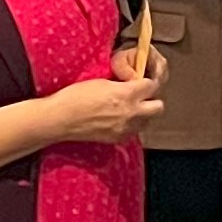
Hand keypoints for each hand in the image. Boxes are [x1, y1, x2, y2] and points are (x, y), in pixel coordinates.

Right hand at [48, 73, 163, 143]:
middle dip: (152, 100)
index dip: (147, 82)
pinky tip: (118, 120)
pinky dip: (130, 126)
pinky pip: (134, 132)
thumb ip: (122, 85)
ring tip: (130, 109)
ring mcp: (126, 128)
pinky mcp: (119, 139)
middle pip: (159, 107)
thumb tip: (132, 85)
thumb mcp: (102, 82)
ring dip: (143, 114)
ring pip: (148, 121)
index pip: (152, 86)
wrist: (62, 119)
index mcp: (127, 94)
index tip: (141, 82)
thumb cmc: (76, 96)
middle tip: (141, 97)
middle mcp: (131, 112)